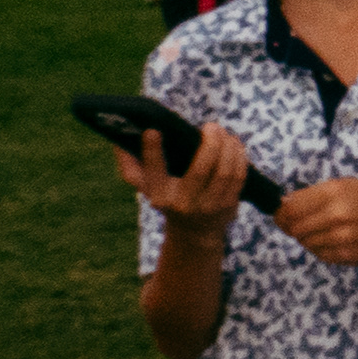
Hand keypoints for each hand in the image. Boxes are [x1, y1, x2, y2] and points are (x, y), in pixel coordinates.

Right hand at [114, 123, 249, 235]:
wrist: (194, 232)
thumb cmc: (169, 198)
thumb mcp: (146, 187)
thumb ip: (130, 165)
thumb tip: (118, 143)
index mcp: (160, 195)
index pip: (154, 172)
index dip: (151, 151)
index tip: (152, 131)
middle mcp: (183, 203)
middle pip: (201, 169)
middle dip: (210, 143)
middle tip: (210, 126)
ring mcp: (208, 207)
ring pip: (225, 171)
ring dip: (228, 147)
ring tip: (224, 133)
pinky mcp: (228, 206)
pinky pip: (238, 177)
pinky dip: (239, 157)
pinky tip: (234, 145)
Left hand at [274, 177, 357, 266]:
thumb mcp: (344, 186)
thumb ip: (313, 194)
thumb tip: (282, 205)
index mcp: (334, 193)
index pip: (290, 209)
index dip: (280, 214)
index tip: (280, 215)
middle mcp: (337, 215)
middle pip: (295, 228)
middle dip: (292, 228)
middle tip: (298, 225)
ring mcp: (342, 238)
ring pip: (306, 243)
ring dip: (307, 238)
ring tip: (322, 230)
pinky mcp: (346, 254)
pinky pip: (320, 254)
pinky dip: (320, 248)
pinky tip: (332, 240)